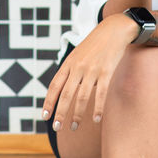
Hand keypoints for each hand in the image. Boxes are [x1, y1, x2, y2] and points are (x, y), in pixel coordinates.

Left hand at [41, 13, 137, 129]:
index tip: (45, 116)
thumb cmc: (94, 44)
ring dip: (77, 115)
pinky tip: (95, 119)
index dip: (49, 102)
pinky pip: (100, 94)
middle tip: (57, 128)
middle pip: (66, 94)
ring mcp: (92, 70)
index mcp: (68, 63)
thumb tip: (61, 90)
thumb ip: (69, 70)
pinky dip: (97, 108)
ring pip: (82, 97)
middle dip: (60, 113)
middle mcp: (78, 67)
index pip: (54, 85)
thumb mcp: (77, 54)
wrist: (113, 30)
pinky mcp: (106, 71)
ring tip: (74, 127)